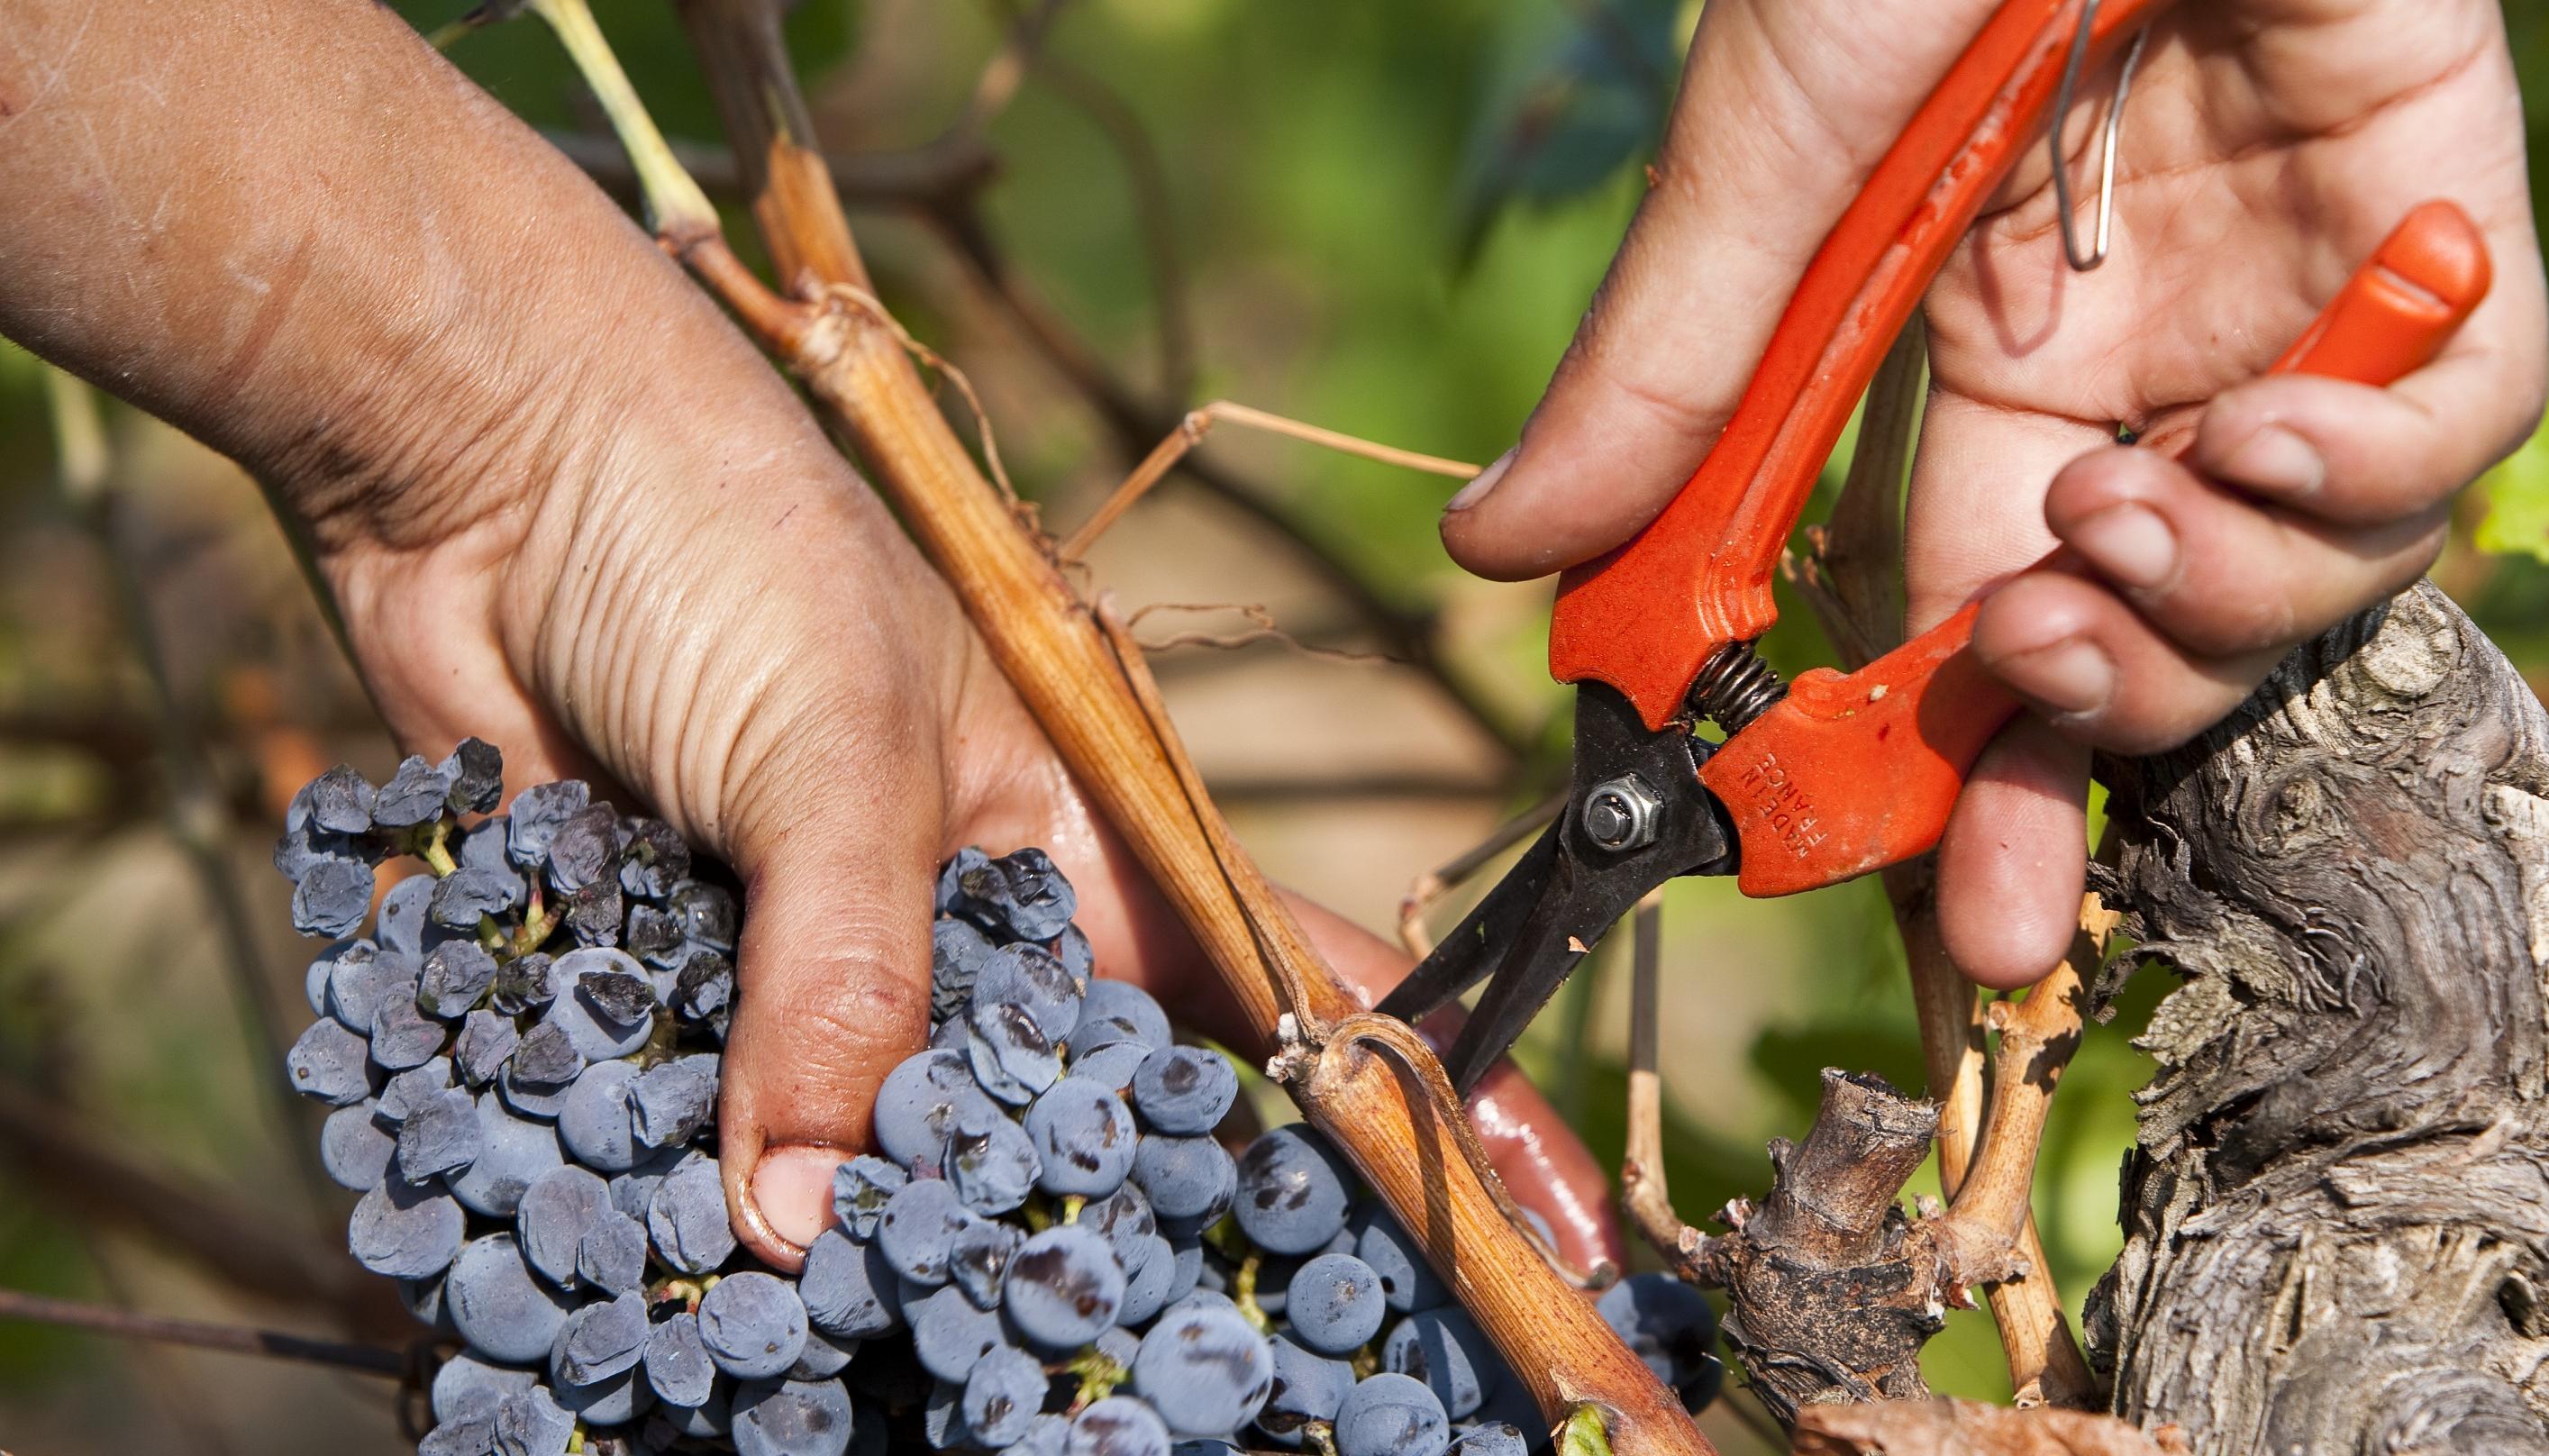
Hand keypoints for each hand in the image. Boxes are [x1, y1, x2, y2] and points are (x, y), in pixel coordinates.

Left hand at [0, 0, 1614, 1271]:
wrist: (478, 454)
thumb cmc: (720, 539)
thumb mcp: (837, 748)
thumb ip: (849, 980)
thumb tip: (812, 1221)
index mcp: (1082, 829)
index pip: (1281, 985)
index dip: (1404, 1104)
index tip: (1540, 1227)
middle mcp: (971, 910)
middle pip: (1086, 1107)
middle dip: (1133, 1227)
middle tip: (1174, 1368)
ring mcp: (818, 956)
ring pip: (889, 1144)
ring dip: (894, 1247)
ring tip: (936, 1383)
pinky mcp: (665, 983)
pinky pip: (707, 1126)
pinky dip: (697, 1202)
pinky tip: (713, 1301)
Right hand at [1440, 0, 2548, 988]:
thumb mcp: (1777, 151)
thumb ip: (1672, 365)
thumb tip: (1496, 555)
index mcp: (1972, 363)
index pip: (1952, 622)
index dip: (1937, 782)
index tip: (1905, 916)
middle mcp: (2140, 366)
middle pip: (2139, 653)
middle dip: (2084, 770)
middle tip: (2020, 820)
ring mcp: (2296, 310)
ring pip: (2296, 585)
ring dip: (2203, 618)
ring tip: (2117, 529)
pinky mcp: (2439, 237)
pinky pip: (2449, 441)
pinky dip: (2365, 484)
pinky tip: (2260, 441)